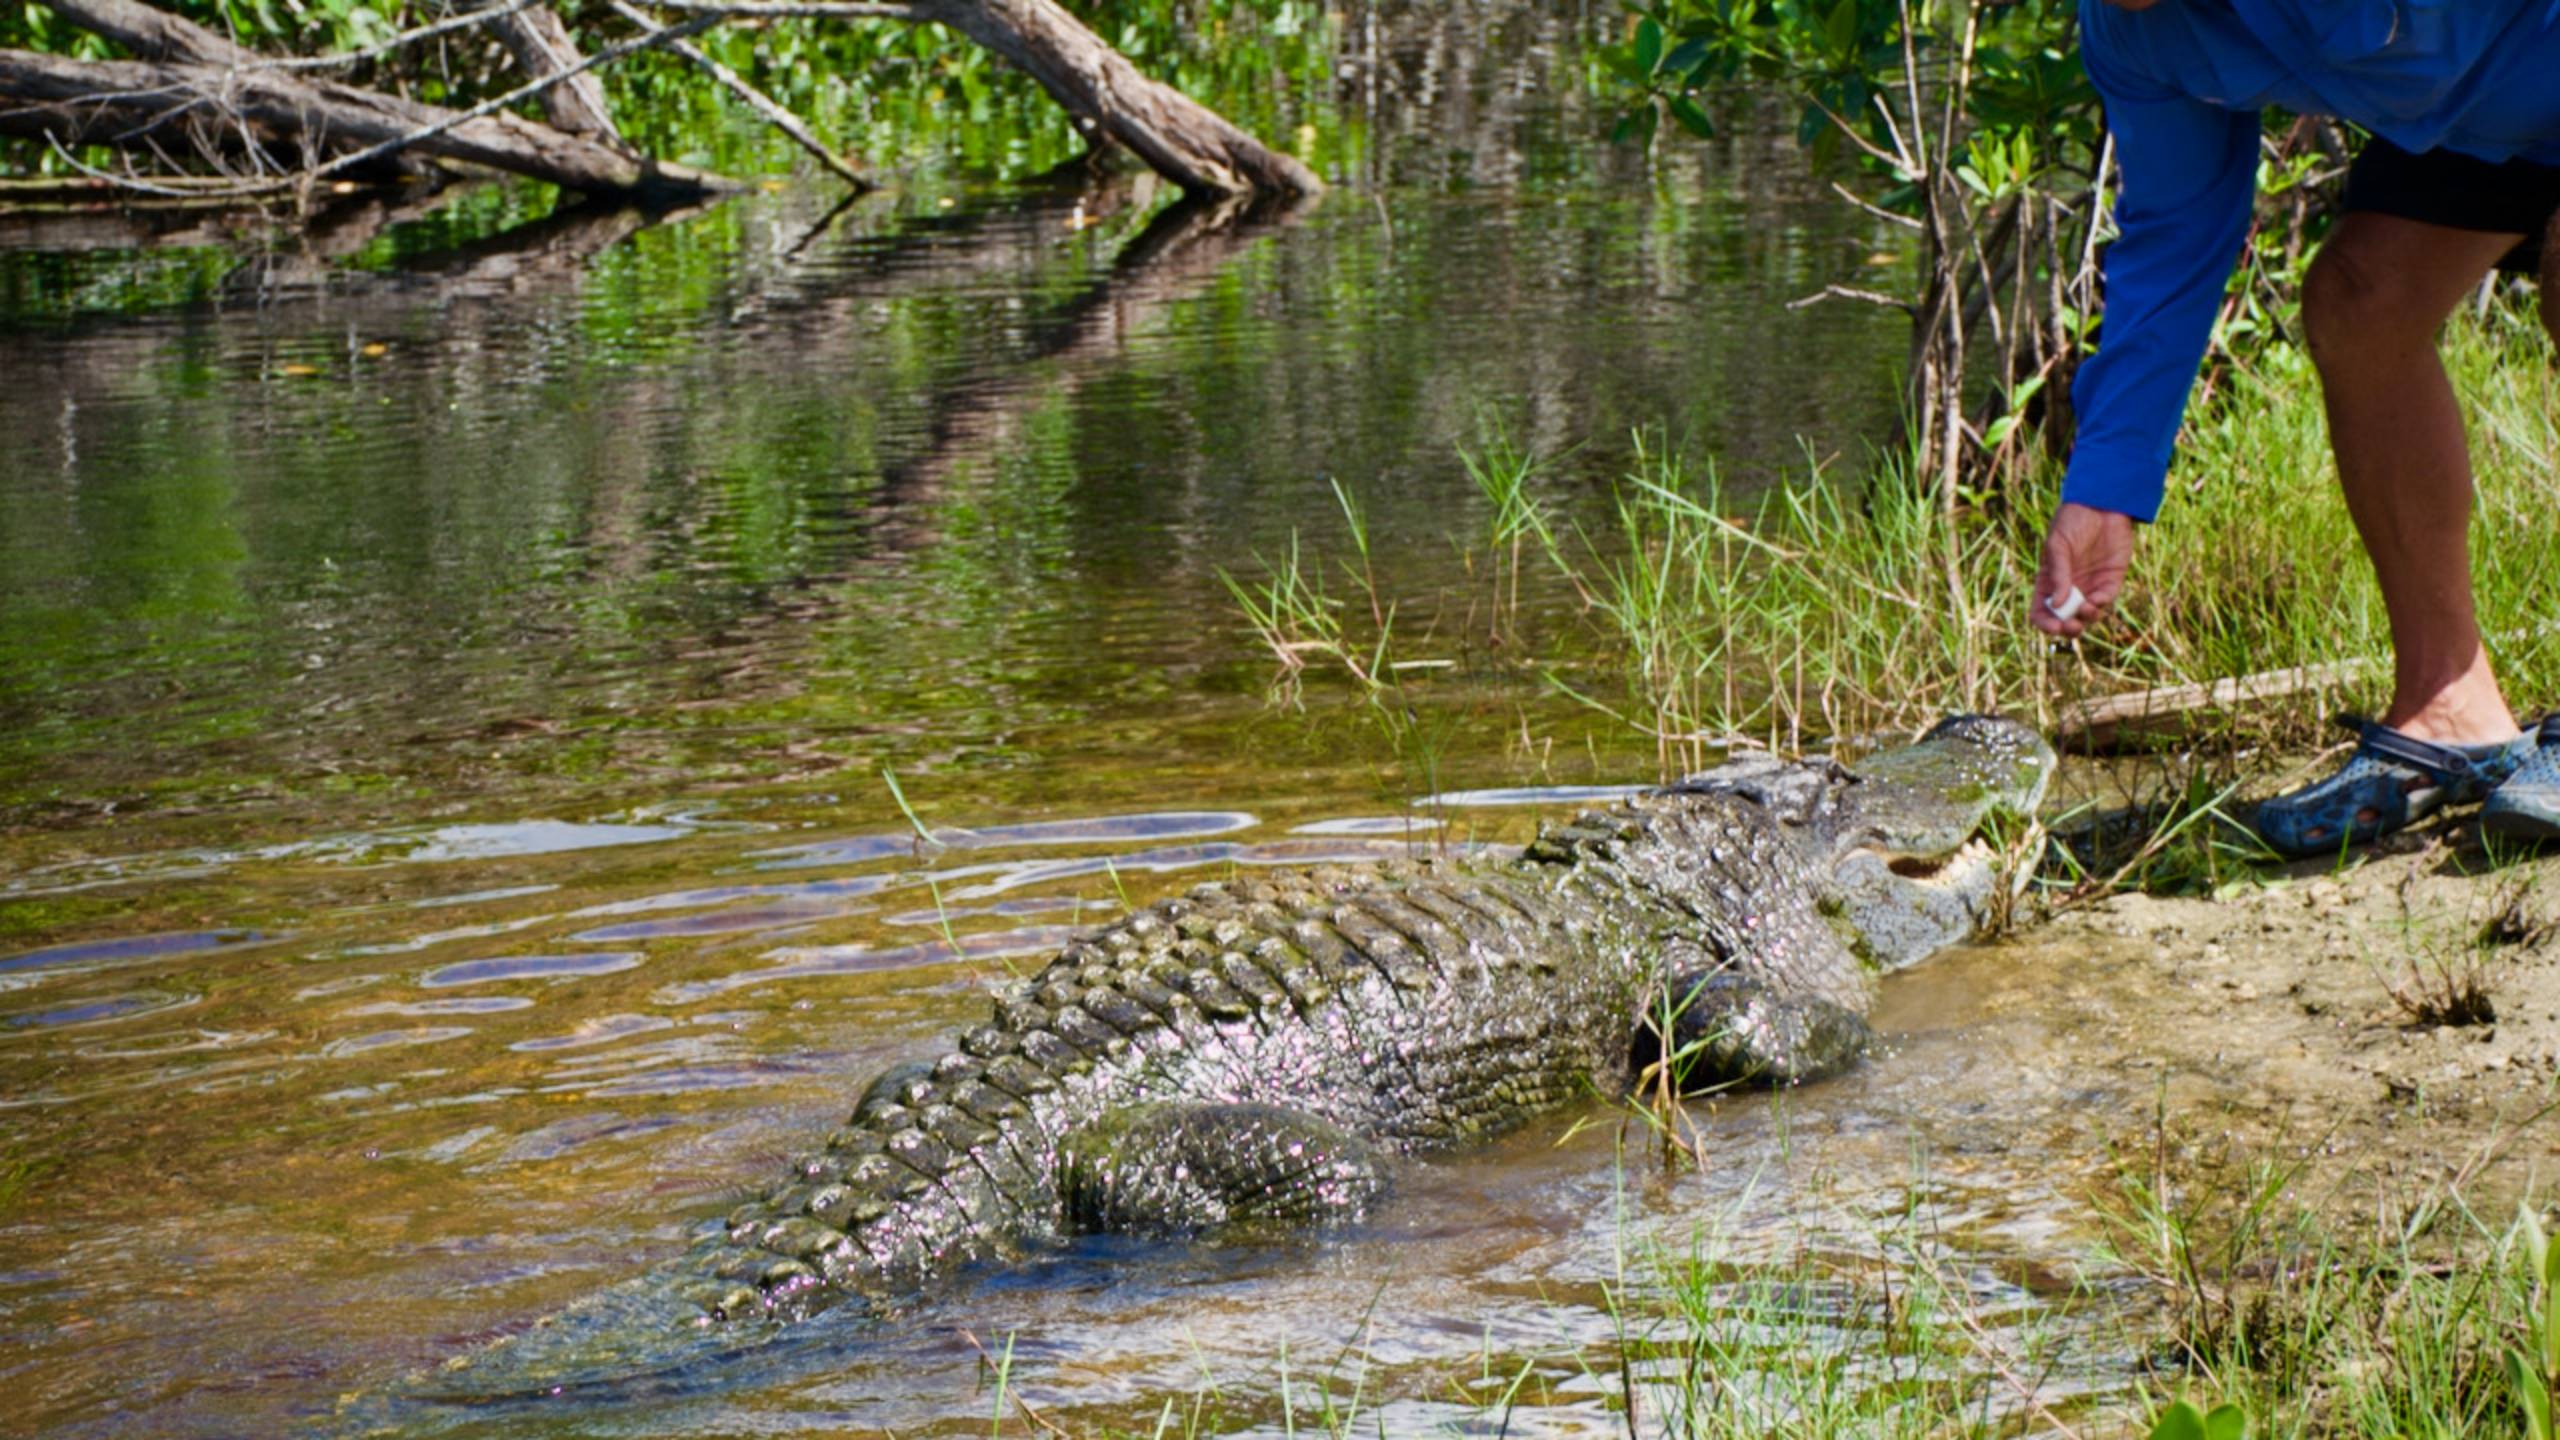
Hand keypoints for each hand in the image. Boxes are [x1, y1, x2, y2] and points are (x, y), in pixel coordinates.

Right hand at [2031, 502, 2133, 638]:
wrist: (2103, 504)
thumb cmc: (2073, 521)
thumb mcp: (2058, 545)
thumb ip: (2058, 574)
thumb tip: (2057, 604)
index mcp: (2049, 581)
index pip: (2042, 611)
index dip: (2045, 623)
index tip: (2053, 626)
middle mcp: (2069, 588)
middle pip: (2065, 619)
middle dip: (2068, 628)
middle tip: (2072, 625)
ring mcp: (2090, 585)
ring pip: (2087, 615)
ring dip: (2086, 619)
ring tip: (2087, 609)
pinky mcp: (2111, 580)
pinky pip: (2106, 600)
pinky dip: (2101, 605)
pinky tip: (2098, 600)